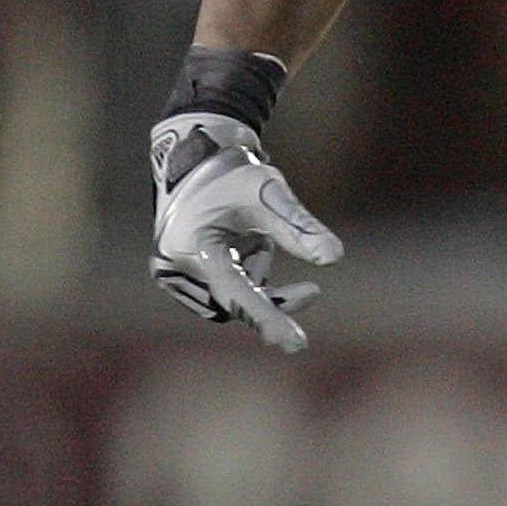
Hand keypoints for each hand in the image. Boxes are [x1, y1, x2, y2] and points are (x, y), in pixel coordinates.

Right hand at [148, 112, 342, 352]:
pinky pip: (221, 297)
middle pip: (234, 304)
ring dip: (256, 285)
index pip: (235, 292)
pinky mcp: (178, 279)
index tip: (297, 343)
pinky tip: (253, 250)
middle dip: (272, 299)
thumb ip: (300, 227)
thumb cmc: (234, 174)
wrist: (196, 162)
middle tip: (313, 292)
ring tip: (259, 243)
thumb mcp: (271, 194)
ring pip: (229, 304)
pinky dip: (245, 282)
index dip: (267, 317)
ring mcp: (172, 275)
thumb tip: (335, 257)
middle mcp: (173, 267)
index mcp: (192, 245)